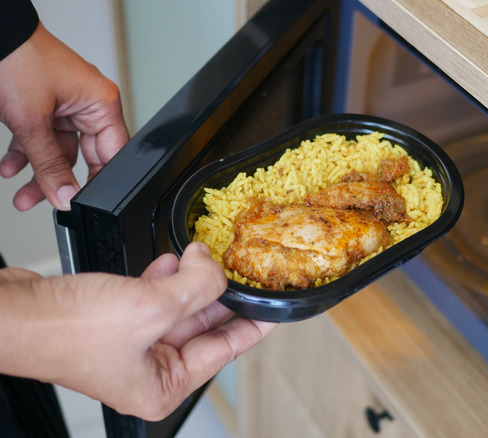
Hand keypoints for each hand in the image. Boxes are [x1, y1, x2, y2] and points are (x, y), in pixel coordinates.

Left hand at [0, 23, 128, 210]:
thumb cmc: (17, 59)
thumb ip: (50, 164)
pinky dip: (25, 154)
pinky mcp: (42, 105)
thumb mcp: (33, 121)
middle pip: (83, 156)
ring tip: (22, 195)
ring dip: (38, 172)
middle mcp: (87, 104)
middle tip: (49, 201)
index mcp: (102, 103)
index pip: (112, 154)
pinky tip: (11, 167)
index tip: (79, 201)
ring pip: (58, 151)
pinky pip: (40, 138)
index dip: (98, 181)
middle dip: (60, 180)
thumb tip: (65, 195)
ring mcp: (64, 105)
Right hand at [0, 243, 276, 420]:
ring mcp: (132, 345)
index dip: (254, 322)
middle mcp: (150, 371)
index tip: (276, 303)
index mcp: (164, 386)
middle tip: (245, 268)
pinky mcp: (115, 320)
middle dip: (222, 292)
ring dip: (191, 279)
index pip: (226, 349)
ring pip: (180, 307)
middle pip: (204, 326)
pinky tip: (173, 259)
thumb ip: (197, 286)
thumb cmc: (63, 332)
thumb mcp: (151, 308)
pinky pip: (154, 296)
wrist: (10, 314)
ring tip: (206, 256)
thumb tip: (214, 267)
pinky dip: (165, 276)